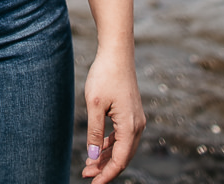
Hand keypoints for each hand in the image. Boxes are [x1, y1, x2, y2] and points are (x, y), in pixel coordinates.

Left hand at [82, 50, 145, 181]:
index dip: (106, 175)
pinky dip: (111, 145)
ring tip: (90, 164)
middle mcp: (137, 125)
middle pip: (123, 156)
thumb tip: (94, 157)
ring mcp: (136, 119)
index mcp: (130, 126)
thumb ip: (95, 132)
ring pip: (123, 147)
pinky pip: (122, 136)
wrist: (117, 53)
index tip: (92, 183)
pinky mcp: (131, 112)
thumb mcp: (95, 104)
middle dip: (105, 168)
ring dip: (107, 157)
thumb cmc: (105, 75)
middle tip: (86, 174)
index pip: (119, 160)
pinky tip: (99, 148)